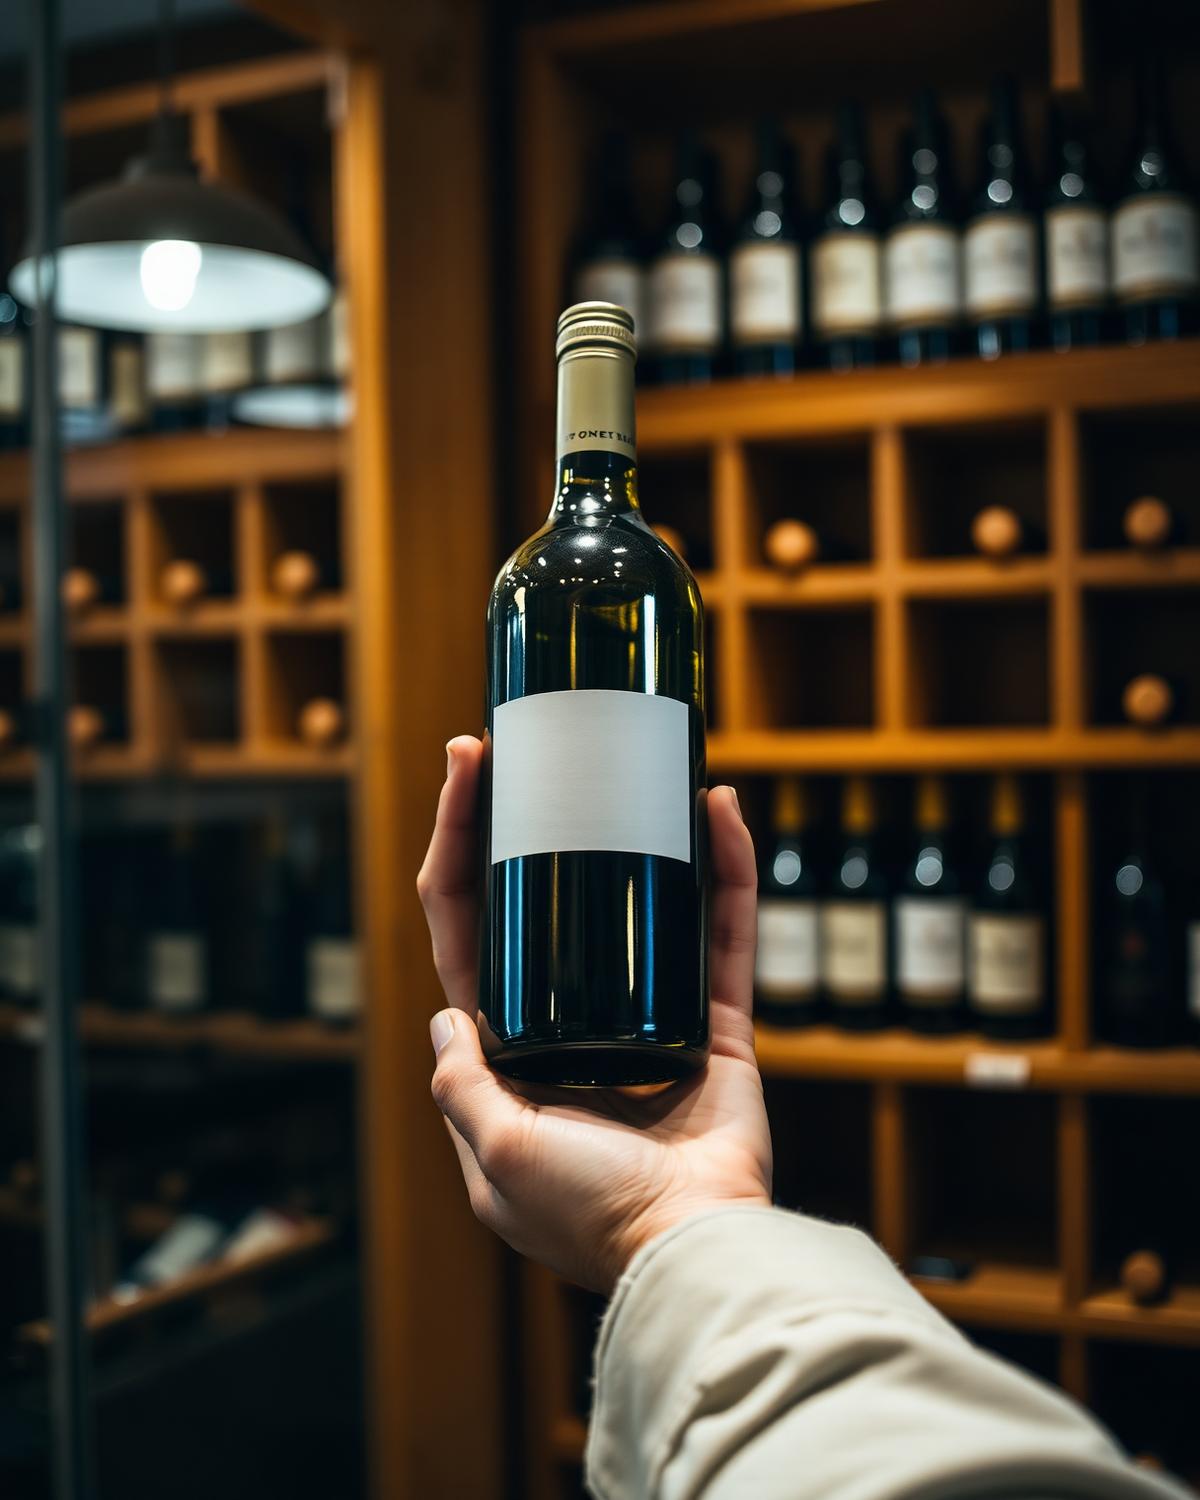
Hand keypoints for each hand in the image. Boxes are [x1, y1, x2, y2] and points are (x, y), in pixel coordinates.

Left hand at [417, 735, 772, 1292]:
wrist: (691, 1251)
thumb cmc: (590, 1212)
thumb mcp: (498, 1151)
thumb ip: (463, 1083)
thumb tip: (447, 1017)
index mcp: (512, 1058)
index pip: (468, 937)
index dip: (455, 852)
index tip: (463, 773)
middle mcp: (574, 1031)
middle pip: (543, 903)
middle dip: (531, 818)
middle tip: (528, 743)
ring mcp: (648, 1021)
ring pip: (636, 903)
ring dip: (631, 828)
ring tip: (622, 756)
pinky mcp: (715, 1025)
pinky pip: (721, 936)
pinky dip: (725, 875)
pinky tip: (720, 813)